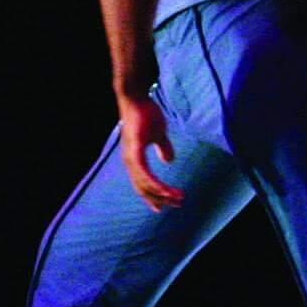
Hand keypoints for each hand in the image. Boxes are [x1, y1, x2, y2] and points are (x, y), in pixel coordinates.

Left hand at [117, 93, 182, 212]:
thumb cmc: (146, 113)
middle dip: (160, 199)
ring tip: (177, 198)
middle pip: (143, 188)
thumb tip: (169, 160)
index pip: (143, 183)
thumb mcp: (159, 133)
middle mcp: (130, 162)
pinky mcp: (134, 151)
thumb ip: (163, 148)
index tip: (165, 207)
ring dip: (161, 193)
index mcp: (134, 159)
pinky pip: (144, 174)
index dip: (154, 196)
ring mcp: (131, 157)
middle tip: (176, 205)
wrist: (136, 98)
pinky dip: (154, 184)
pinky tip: (164, 190)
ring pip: (145, 184)